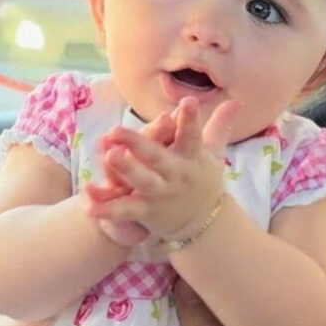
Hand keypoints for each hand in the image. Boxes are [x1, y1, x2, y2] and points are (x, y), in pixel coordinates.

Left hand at [86, 97, 240, 239]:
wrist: (204, 224)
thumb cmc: (203, 180)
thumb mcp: (214, 154)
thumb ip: (219, 126)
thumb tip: (237, 102)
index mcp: (192, 158)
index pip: (193, 136)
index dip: (191, 120)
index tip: (188, 101)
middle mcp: (176, 175)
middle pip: (157, 157)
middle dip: (138, 143)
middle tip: (117, 129)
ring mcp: (160, 194)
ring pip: (141, 182)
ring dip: (125, 170)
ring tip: (109, 156)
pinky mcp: (147, 212)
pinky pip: (125, 211)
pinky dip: (106, 209)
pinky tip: (88, 206)